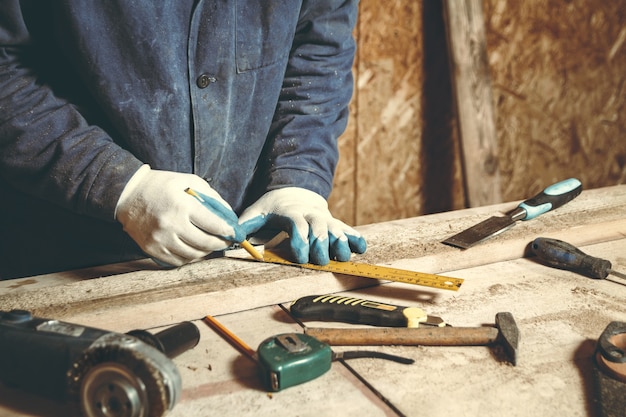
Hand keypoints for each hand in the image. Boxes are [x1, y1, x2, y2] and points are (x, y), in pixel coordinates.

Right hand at [115, 166, 244, 265]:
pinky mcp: (152, 249)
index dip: (230, 232)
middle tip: (227, 241)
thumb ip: (211, 197)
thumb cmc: (160, 186)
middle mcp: (171, 225)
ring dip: (206, 251)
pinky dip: (190, 257)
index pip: (215, 225)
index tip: (237, 234)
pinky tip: (193, 248)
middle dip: (221, 244)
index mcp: (182, 206)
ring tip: (210, 243)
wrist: (126, 195)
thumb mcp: (188, 182)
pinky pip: (178, 261)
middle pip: (206, 243)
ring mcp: (160, 240)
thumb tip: (228, 215)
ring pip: (194, 255)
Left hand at [238, 187, 365, 264]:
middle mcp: (312, 215)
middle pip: (320, 229)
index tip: (301, 257)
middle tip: (322, 261)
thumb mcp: (257, 211)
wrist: (296, 191)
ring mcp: (326, 219)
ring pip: (336, 230)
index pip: (298, 226)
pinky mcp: (336, 224)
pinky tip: (360, 248)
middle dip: (322, 245)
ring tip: (344, 257)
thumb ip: (245, 224)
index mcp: (292, 213)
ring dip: (341, 243)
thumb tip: (231, 237)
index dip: (301, 241)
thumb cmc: (273, 207)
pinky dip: (355, 238)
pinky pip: (348, 230)